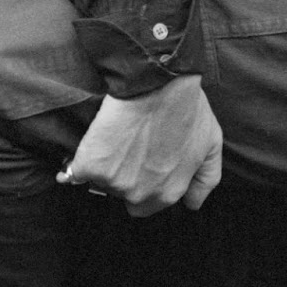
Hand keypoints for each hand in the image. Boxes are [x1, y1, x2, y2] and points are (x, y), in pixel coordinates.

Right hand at [57, 74, 221, 217]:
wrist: (159, 81)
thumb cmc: (186, 107)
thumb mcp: (210, 143)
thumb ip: (206, 179)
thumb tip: (192, 204)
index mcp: (169, 193)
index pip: (148, 205)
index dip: (145, 181)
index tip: (142, 161)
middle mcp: (141, 194)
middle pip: (123, 196)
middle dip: (124, 177)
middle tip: (128, 147)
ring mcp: (115, 183)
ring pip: (102, 182)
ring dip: (103, 165)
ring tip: (114, 136)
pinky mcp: (91, 166)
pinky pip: (75, 172)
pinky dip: (77, 163)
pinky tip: (85, 149)